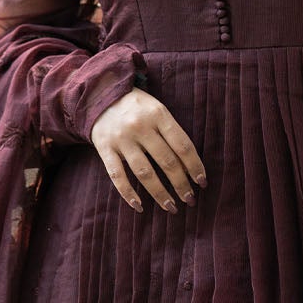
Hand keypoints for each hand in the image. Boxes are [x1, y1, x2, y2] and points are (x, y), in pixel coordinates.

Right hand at [89, 87, 206, 212]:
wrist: (100, 95)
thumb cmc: (137, 107)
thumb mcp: (157, 110)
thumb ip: (171, 132)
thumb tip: (189, 167)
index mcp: (159, 114)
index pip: (182, 145)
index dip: (195, 166)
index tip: (202, 183)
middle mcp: (140, 126)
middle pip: (166, 161)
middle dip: (181, 184)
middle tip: (190, 200)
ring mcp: (121, 139)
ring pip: (144, 173)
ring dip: (160, 194)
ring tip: (171, 207)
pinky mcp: (104, 148)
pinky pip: (117, 176)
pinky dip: (128, 194)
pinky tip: (139, 207)